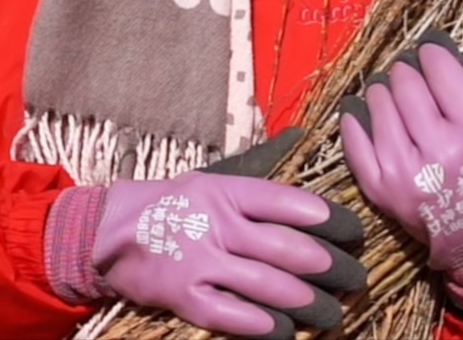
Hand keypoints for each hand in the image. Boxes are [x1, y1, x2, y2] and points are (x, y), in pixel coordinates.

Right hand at [45, 129, 365, 338]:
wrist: (107, 230)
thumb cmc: (173, 204)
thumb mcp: (213, 178)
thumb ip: (258, 173)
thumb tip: (301, 142)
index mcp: (229, 192)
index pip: (290, 203)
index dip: (330, 219)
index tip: (356, 233)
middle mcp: (218, 224)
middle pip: (287, 248)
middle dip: (330, 267)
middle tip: (356, 277)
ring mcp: (200, 261)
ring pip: (266, 285)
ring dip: (307, 302)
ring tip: (334, 312)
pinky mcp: (183, 295)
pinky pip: (230, 314)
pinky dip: (262, 325)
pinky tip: (287, 331)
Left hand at [338, 30, 462, 311]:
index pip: (442, 73)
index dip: (432, 54)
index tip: (430, 51)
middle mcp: (439, 148)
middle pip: (407, 86)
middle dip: (406, 71)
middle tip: (408, 69)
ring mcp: (406, 172)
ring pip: (380, 109)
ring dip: (381, 91)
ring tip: (387, 88)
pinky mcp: (382, 192)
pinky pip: (356, 147)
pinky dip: (353, 124)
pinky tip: (356, 110)